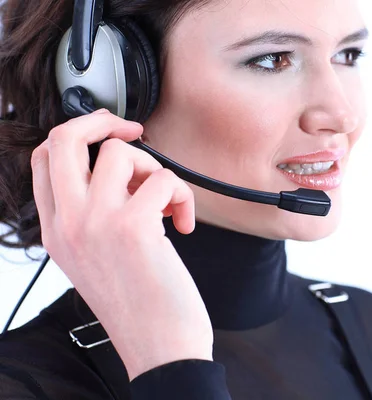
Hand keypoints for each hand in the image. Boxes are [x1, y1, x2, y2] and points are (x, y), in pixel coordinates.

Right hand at [30, 109, 212, 379]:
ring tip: (166, 202)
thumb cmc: (139, 304)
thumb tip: (123, 172)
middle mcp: (69, 224)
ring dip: (155, 169)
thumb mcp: (95, 259)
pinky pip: (162, 178)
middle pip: (64, 138)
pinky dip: (183, 194)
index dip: (78, 134)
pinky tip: (183, 223)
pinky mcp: (133, 227)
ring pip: (120, 152)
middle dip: (104, 120)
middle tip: (136, 130)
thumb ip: (94, 215)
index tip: (109, 134)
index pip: (43, 159)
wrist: (159, 345)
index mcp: (56, 230)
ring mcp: (96, 223)